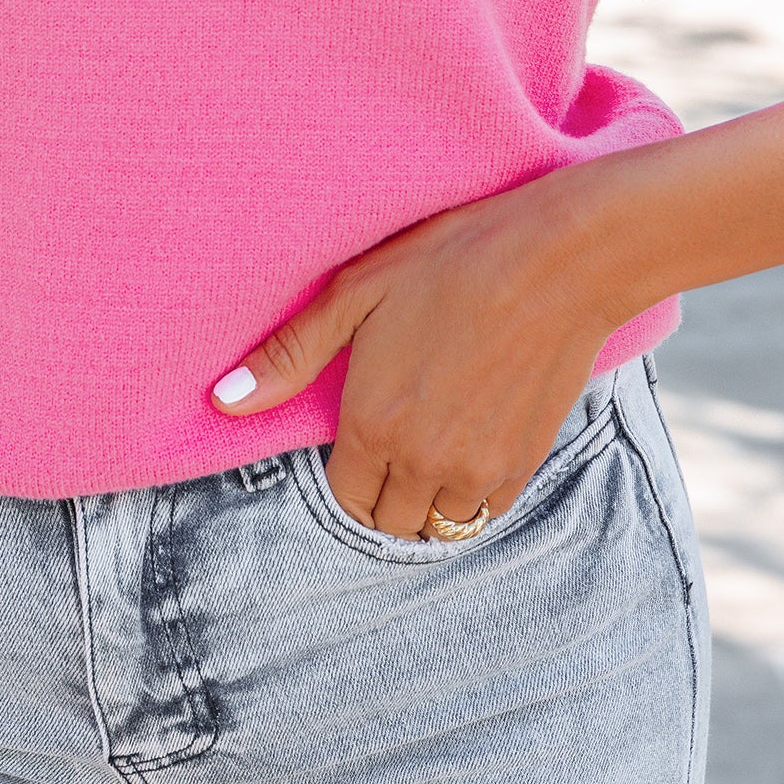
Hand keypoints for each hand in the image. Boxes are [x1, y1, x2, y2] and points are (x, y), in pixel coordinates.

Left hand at [211, 171, 617, 536]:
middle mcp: (425, 462)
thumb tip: (222, 402)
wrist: (561, 258)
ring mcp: (480, 468)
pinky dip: (473, 493)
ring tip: (429, 447)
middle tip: (389, 444)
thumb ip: (289, 356)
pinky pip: (488, 510)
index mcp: (373, 425)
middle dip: (382, 494)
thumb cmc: (452, 261)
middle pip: (390, 521)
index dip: (345, 473)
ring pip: (440, 525)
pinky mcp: (527, 460)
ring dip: (427, 501)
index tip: (358, 438)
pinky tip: (471, 444)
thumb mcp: (356, 291)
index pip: (345, 497)